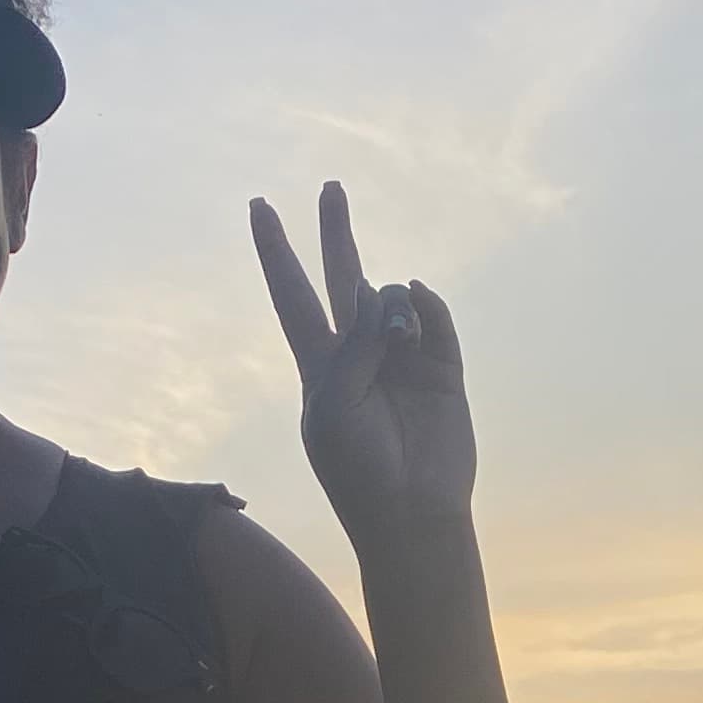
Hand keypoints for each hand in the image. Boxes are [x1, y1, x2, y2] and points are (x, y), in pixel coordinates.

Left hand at [249, 181, 475, 551]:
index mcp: (320, 366)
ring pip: (393, 297)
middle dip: (336, 234)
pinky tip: (418, 317)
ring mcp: (403, 359)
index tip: (259, 206)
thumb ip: (355, 341)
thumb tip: (393, 291)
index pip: (292, 295)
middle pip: (343, 278)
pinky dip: (426, 308)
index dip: (276, 252)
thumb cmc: (357, 468)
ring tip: (399, 344)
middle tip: (330, 188)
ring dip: (391, 307)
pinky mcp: (443, 369)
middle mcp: (360, 354)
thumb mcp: (334, 401)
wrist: (411, 513)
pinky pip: (434, 317)